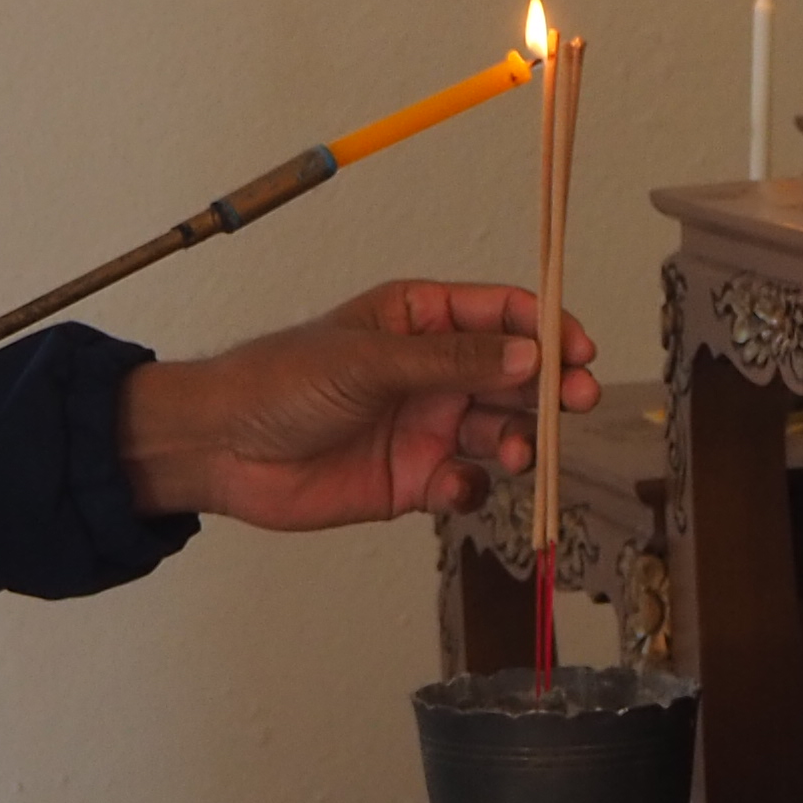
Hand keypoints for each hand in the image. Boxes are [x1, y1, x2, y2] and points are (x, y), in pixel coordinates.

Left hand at [115, 281, 597, 532]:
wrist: (224, 450)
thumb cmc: (280, 381)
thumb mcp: (371, 360)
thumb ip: (454, 360)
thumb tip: (530, 352)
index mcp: (420, 320)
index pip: (502, 315)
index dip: (546, 328)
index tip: (578, 350)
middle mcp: (431, 372)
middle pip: (514, 376)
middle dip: (549, 389)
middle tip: (576, 402)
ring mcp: (425, 426)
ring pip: (499, 431)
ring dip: (518, 440)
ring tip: (514, 450)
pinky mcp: (413, 479)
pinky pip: (466, 483)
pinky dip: (472, 487)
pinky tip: (452, 485)